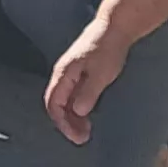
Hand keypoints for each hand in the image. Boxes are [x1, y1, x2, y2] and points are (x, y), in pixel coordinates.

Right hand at [45, 24, 132, 144]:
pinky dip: (78, 108)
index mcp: (64, 74)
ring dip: (73, 117)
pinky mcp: (80, 73)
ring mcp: (71, 74)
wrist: (114, 28)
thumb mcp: (101, 74)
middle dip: (67, 123)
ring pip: (65, 101)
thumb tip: (78, 111)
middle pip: (57, 105)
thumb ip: (88, 93)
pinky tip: (89, 114)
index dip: (63, 123)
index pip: (53, 104)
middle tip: (83, 138)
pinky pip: (73, 95)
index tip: (77, 137)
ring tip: (88, 130)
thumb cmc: (107, 49)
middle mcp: (63, 74)